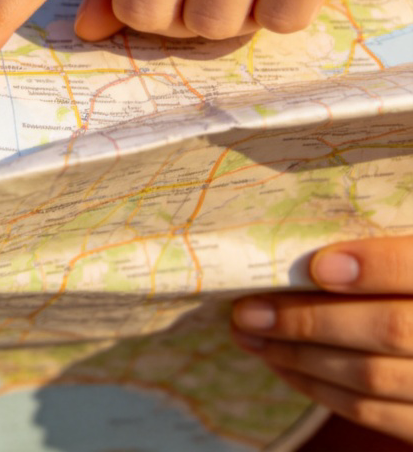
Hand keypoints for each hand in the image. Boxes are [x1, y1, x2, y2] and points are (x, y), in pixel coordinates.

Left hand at [232, 237, 412, 444]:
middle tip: (249, 309)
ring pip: (373, 376)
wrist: (412, 326)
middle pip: (391, 329)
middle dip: (310, 319)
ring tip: (249, 334)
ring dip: (300, 356)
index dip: (374, 266)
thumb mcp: (397, 233)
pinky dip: (318, 388)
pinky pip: (373, 413)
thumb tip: (305, 239)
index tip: (318, 266)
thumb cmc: (393, 271)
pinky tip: (279, 362)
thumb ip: (368, 233)